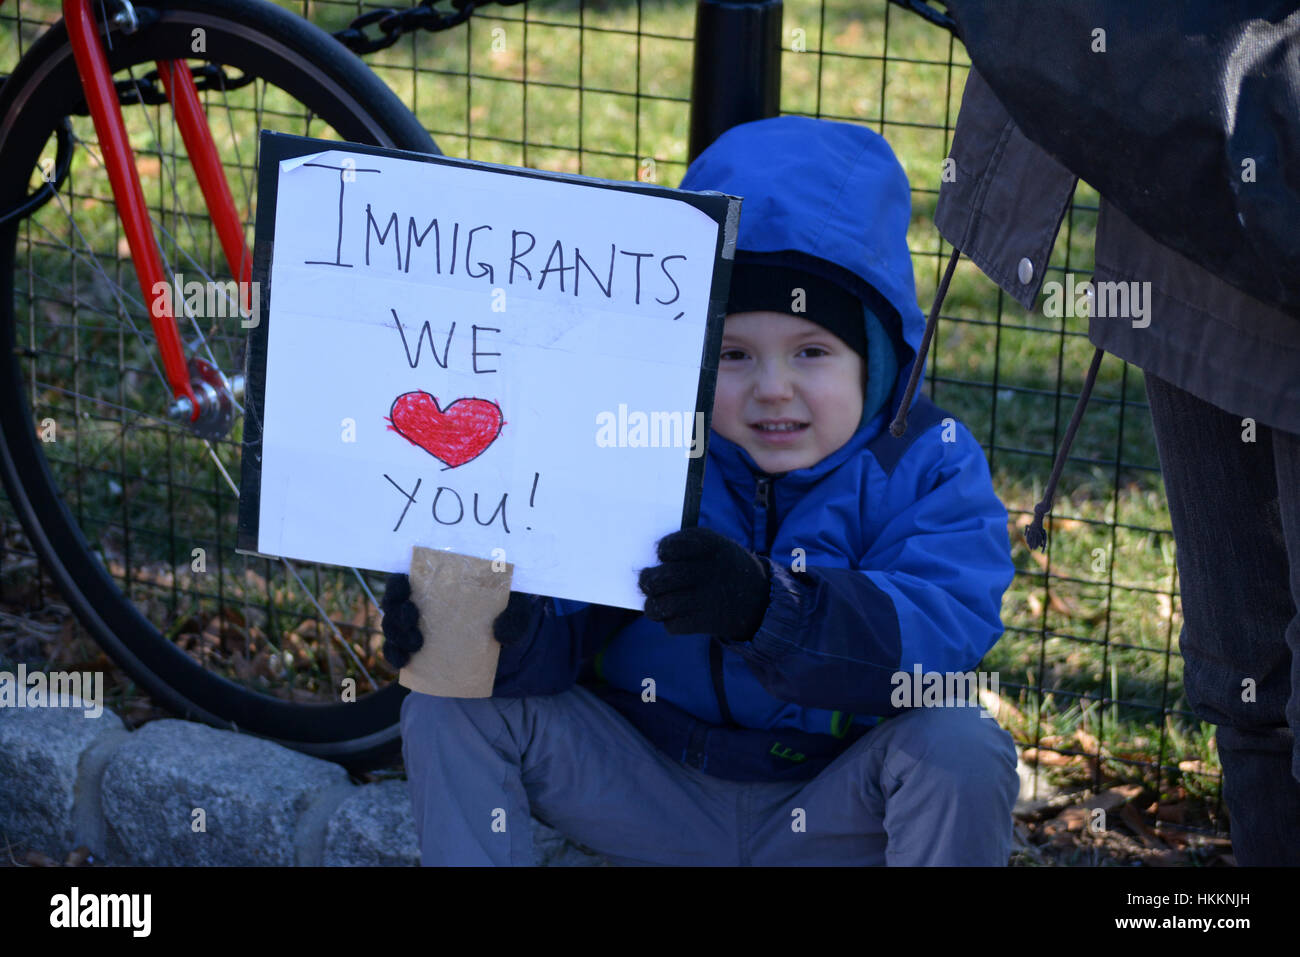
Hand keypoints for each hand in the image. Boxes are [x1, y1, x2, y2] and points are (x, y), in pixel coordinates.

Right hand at [380, 572, 538, 668]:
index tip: (405, 586)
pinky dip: (395, 657)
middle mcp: (421, 604)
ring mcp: (416, 629)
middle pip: (393, 603)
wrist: (507, 645)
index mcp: (438, 585)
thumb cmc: (507, 615)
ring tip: (417, 644)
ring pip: (392, 628)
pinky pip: (397, 653)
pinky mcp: (418, 652)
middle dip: (397, 610)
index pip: (406, 578)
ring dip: (396, 635)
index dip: (398, 582)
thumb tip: (500, 632)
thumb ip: (515, 617)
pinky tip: (403, 662)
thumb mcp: (517, 612)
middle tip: (412, 617)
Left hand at [637, 527, 771, 639]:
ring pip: (664, 604)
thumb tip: (649, 567)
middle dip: (647, 580)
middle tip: (645, 582)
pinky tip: (673, 617)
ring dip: (652, 606)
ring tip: (653, 605)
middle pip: (663, 577)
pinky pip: (674, 625)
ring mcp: (710, 597)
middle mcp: (711, 570)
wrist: (761, 600)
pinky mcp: (709, 621)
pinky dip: (669, 622)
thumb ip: (686, 550)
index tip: (662, 554)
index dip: (662, 550)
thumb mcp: (716, 548)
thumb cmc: (724, 569)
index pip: (674, 545)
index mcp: (712, 545)